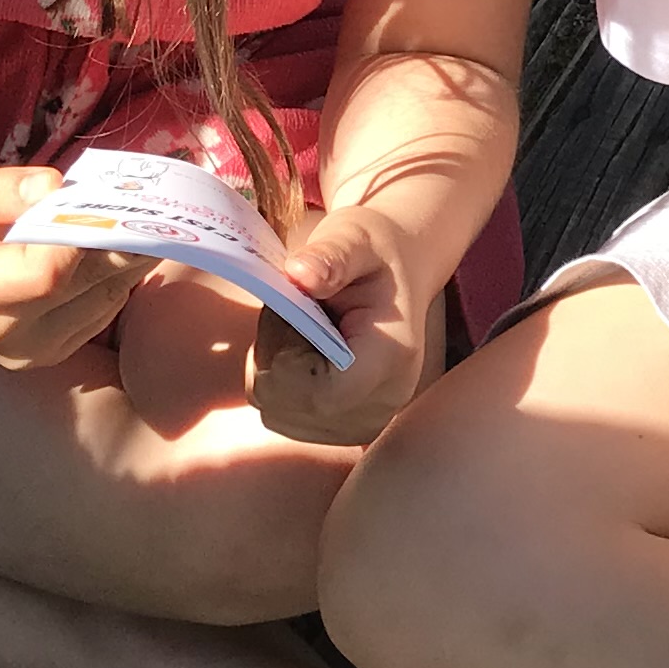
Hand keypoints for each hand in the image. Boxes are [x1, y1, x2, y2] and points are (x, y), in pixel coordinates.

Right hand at [0, 159, 140, 366]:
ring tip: (132, 217)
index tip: (98, 198)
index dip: (81, 235)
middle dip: (116, 238)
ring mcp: (27, 351)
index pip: (45, 274)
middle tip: (141, 200)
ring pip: (105, 297)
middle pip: (83, 285)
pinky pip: (106, 309)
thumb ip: (0, 188)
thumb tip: (53, 186)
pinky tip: (114, 244)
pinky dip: (118, 274)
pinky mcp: (52, 351)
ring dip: (126, 255)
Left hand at [252, 204, 432, 447]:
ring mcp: (363, 423)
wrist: (397, 274)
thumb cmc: (373, 253)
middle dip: (273, 355)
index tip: (289, 314)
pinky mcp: (341, 430)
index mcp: (392, 355)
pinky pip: (279, 416)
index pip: (325, 392)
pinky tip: (299, 354)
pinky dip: (276, 384)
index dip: (286, 358)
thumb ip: (329, 256)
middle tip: (290, 313)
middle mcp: (383, 402)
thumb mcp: (354, 237)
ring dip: (271, 369)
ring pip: (278, 412)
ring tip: (298, 331)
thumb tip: (299, 275)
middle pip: (293, 404)